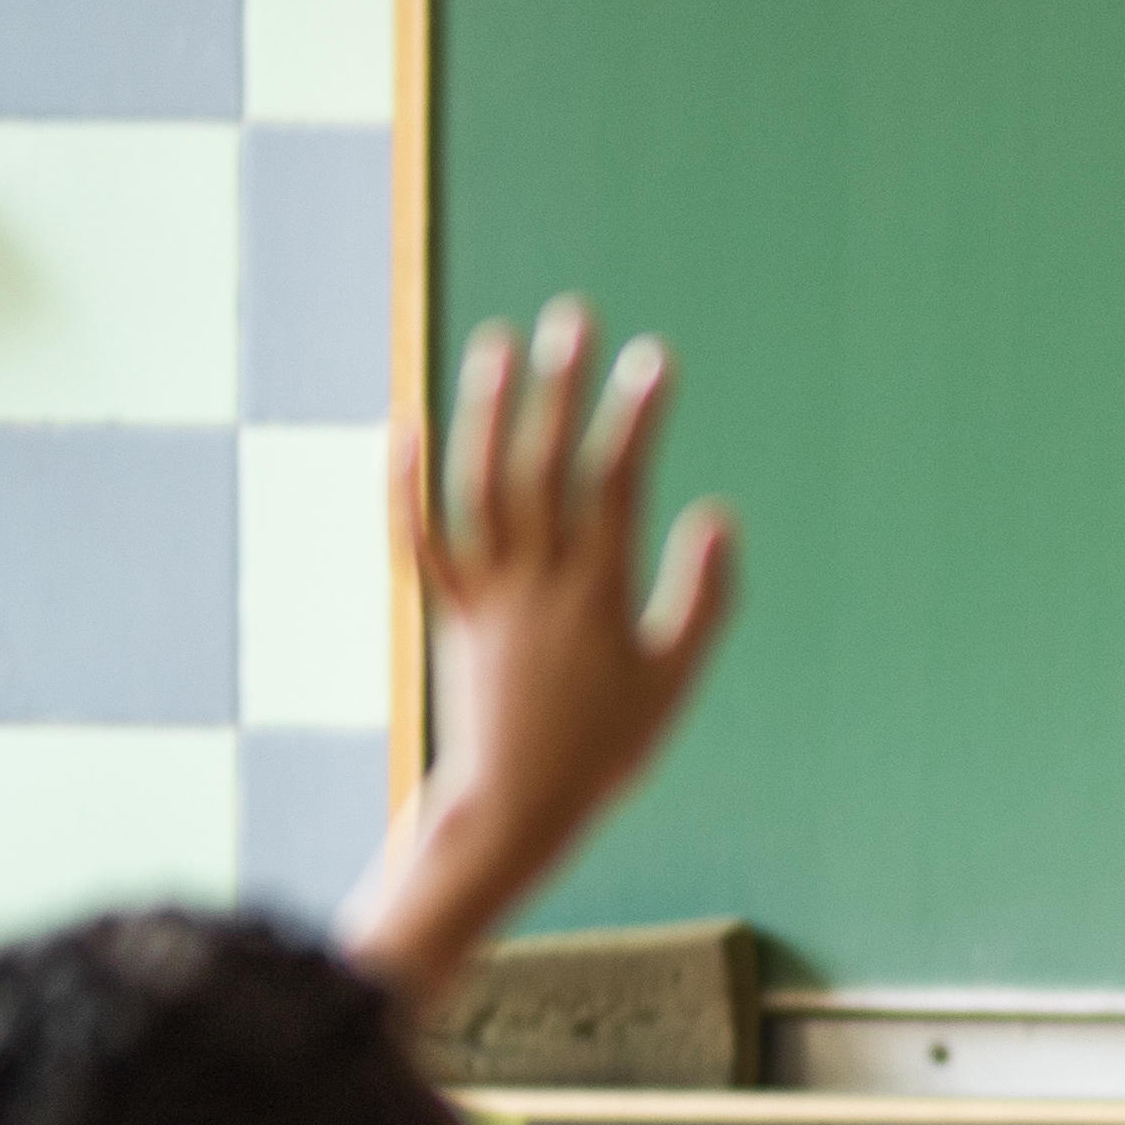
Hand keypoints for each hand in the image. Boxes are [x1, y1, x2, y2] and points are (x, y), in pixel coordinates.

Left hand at [407, 296, 737, 868]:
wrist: (514, 806)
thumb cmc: (608, 749)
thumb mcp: (675, 681)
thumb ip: (702, 598)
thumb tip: (717, 515)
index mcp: (599, 594)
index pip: (617, 484)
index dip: (636, 417)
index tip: (655, 358)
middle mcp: (535, 581)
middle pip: (544, 466)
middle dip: (561, 387)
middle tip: (574, 318)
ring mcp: (484, 593)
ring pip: (480, 486)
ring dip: (488, 411)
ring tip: (499, 344)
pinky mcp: (446, 613)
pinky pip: (420, 539)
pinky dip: (407, 482)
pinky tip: (408, 425)